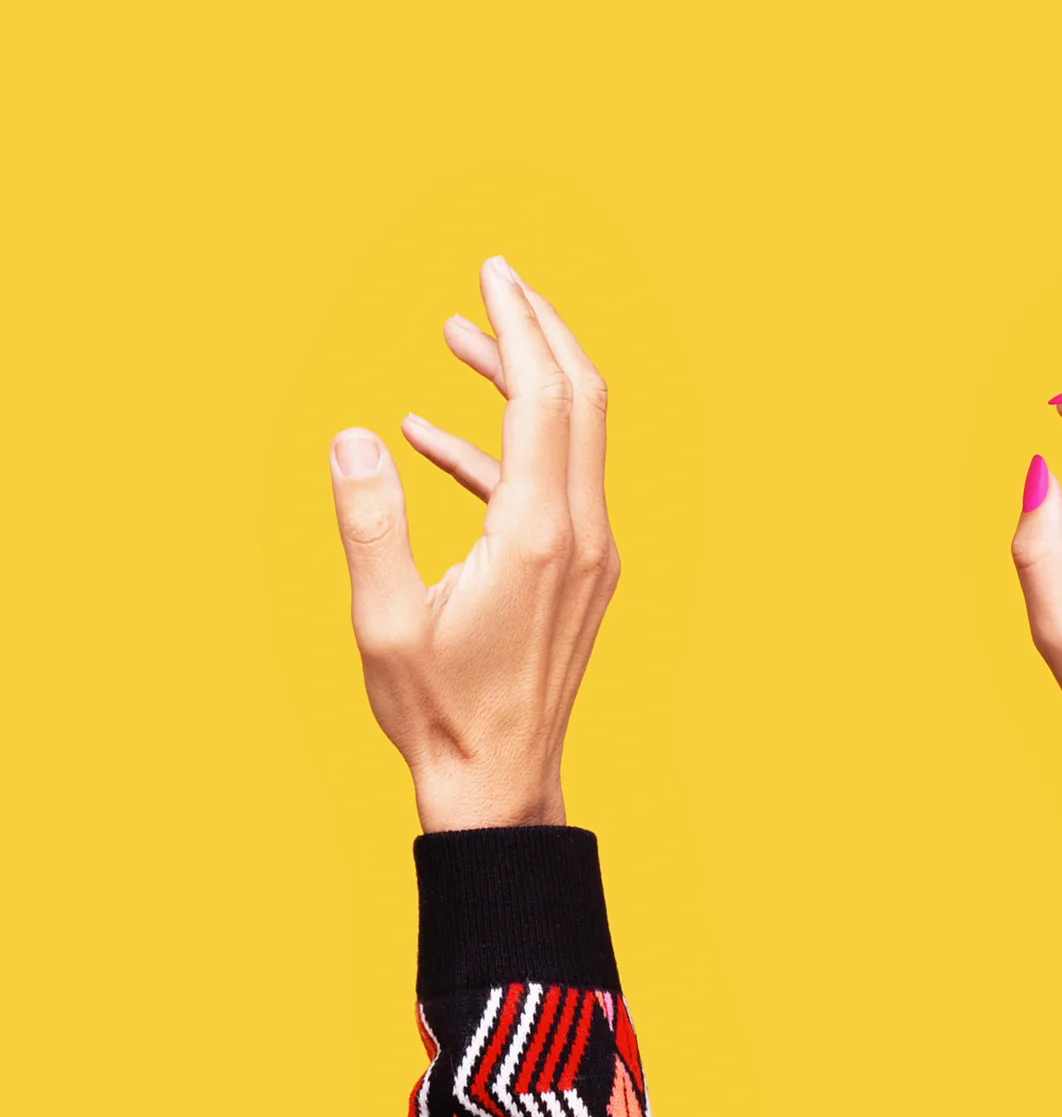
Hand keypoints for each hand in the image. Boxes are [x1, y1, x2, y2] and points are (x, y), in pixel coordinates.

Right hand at [325, 256, 618, 833]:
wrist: (499, 784)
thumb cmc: (439, 711)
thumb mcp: (386, 617)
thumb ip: (370, 520)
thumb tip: (354, 436)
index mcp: (538, 535)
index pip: (546, 398)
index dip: (522, 325)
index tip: (494, 269)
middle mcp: (580, 536)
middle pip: (579, 402)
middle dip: (538, 332)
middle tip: (493, 279)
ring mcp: (588, 556)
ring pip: (568, 441)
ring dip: (516, 384)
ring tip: (453, 337)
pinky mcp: (577, 575)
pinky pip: (546, 488)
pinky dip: (498, 450)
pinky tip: (428, 438)